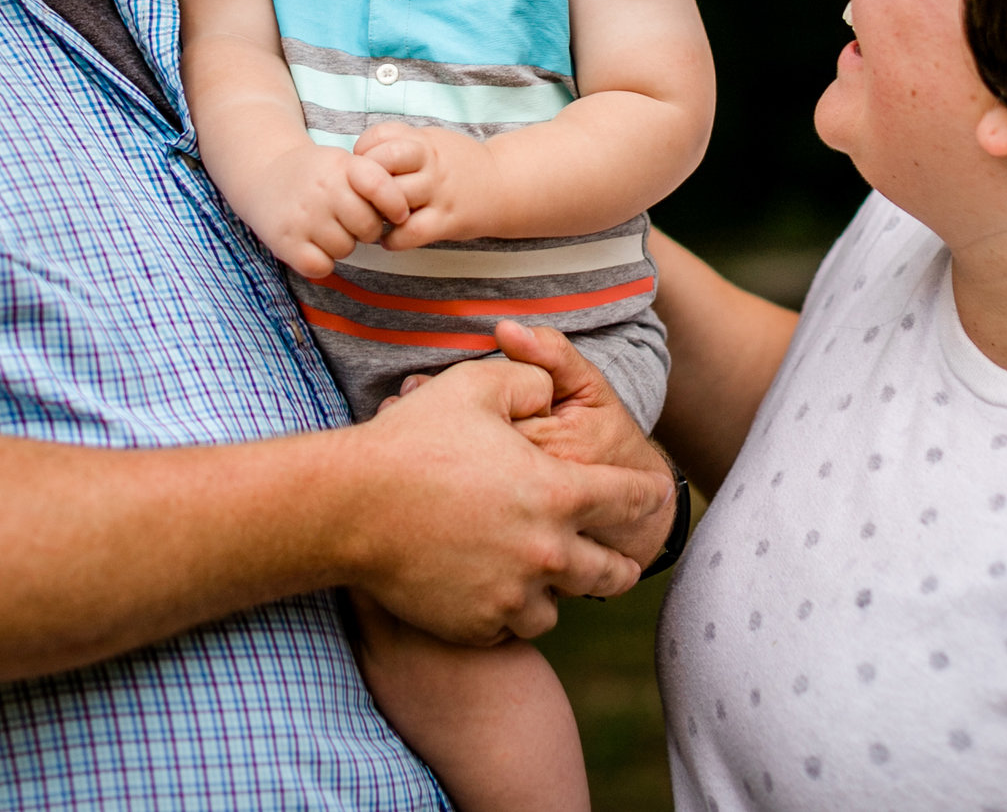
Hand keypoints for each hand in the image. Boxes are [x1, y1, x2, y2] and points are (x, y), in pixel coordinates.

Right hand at [234, 144, 413, 278]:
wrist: (264, 173)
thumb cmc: (316, 174)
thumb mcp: (344, 162)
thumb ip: (374, 181)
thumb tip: (402, 217)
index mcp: (341, 166)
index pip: (380, 186)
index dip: (396, 204)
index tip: (398, 214)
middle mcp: (321, 190)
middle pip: (368, 227)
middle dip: (366, 229)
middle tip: (350, 221)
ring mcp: (302, 217)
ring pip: (345, 249)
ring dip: (341, 245)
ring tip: (326, 228)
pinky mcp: (285, 243)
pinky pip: (321, 267)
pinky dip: (321, 262)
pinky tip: (313, 245)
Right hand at [341, 355, 669, 643]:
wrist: (349, 507)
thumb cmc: (413, 439)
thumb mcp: (476, 384)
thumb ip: (528, 379)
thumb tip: (549, 390)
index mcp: (557, 493)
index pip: (629, 499)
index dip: (648, 495)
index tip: (657, 496)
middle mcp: (545, 552)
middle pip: (610, 573)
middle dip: (620, 564)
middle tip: (621, 563)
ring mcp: (510, 595)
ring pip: (558, 608)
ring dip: (555, 592)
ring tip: (544, 579)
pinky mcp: (476, 626)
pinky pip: (509, 628)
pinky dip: (507, 612)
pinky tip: (493, 592)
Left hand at [350, 123, 505, 247]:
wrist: (504, 185)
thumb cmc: (457, 164)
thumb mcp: (432, 141)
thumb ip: (400, 144)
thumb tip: (357, 158)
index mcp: (424, 141)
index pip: (380, 136)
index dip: (363, 151)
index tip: (363, 165)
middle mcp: (431, 164)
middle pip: (382, 164)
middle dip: (364, 181)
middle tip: (361, 195)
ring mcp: (440, 192)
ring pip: (394, 199)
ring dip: (375, 213)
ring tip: (373, 219)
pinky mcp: (447, 221)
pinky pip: (411, 232)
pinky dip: (393, 240)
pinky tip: (390, 238)